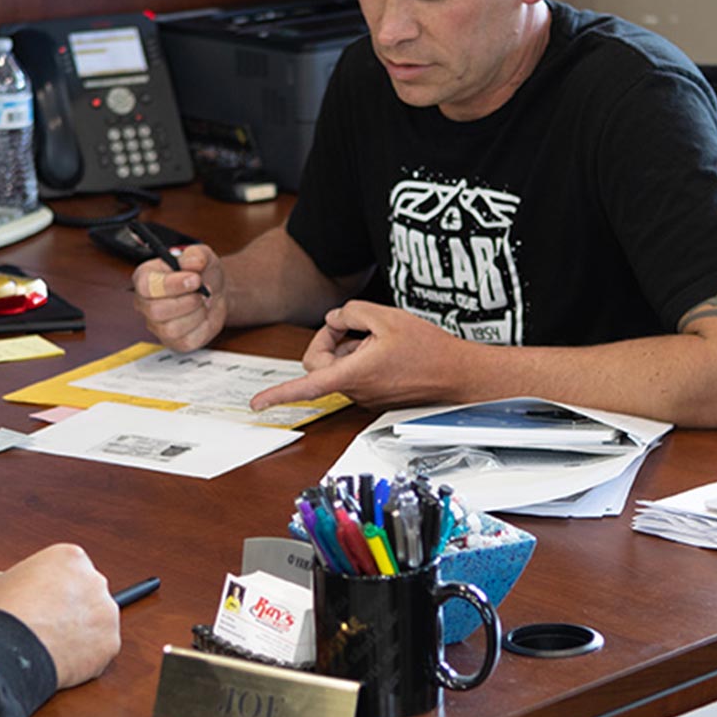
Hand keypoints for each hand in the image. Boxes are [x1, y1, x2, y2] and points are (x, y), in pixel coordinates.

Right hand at [0, 543, 120, 688]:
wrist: (10, 650)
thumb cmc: (3, 614)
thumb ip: (17, 578)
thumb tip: (16, 588)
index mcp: (71, 557)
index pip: (71, 569)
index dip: (56, 587)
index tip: (46, 601)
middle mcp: (95, 580)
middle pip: (88, 592)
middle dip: (73, 607)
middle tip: (50, 623)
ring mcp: (106, 612)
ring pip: (98, 621)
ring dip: (82, 631)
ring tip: (55, 643)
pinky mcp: (110, 643)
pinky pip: (101, 648)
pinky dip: (87, 656)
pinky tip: (64, 658)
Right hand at [131, 244, 226, 351]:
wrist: (215, 291)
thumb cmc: (201, 273)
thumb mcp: (202, 255)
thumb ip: (196, 254)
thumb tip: (192, 262)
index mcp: (145, 279)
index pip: (147, 287)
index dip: (171, 284)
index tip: (194, 279)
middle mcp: (146, 304)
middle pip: (156, 311)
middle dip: (187, 301)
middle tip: (202, 291)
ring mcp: (157, 326)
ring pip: (171, 328)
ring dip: (196, 313)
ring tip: (203, 302)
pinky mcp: (173, 342)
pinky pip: (186, 341)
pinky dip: (202, 327)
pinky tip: (202, 316)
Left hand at [249, 300, 471, 410]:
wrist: (459, 375)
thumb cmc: (429, 349)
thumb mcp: (386, 316)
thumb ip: (351, 312)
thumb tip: (334, 318)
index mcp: (354, 374)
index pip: (307, 386)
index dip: (278, 394)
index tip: (257, 404)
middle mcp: (356, 390)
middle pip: (319, 364)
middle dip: (327, 340)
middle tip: (349, 324)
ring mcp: (365, 395)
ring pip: (337, 367)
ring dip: (347, 348)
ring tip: (377, 337)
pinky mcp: (374, 395)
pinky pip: (353, 374)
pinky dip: (359, 357)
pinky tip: (384, 348)